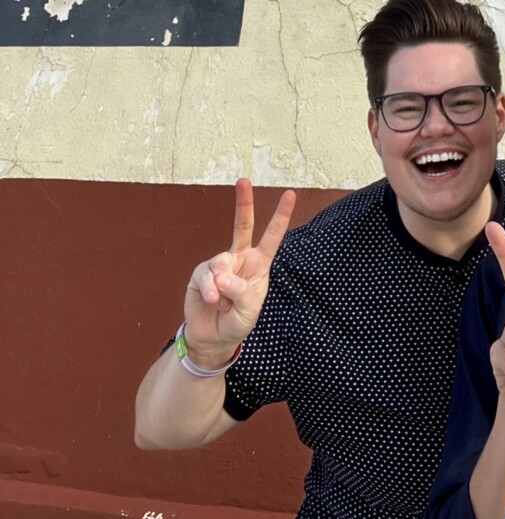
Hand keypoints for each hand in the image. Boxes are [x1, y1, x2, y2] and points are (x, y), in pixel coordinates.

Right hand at [181, 178, 295, 364]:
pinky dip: (210, 291)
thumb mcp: (249, 310)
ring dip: (222, 287)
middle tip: (244, 180)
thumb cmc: (237, 320)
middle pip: (242, 226)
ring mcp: (219, 265)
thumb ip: (240, 292)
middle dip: (243, 203)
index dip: (280, 216)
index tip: (290, 194)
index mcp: (259, 264)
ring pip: (221, 262)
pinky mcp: (201, 275)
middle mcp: (239, 259)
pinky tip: (212, 301)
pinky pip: (205, 276)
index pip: (272, 237)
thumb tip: (222, 276)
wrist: (213, 338)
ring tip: (223, 304)